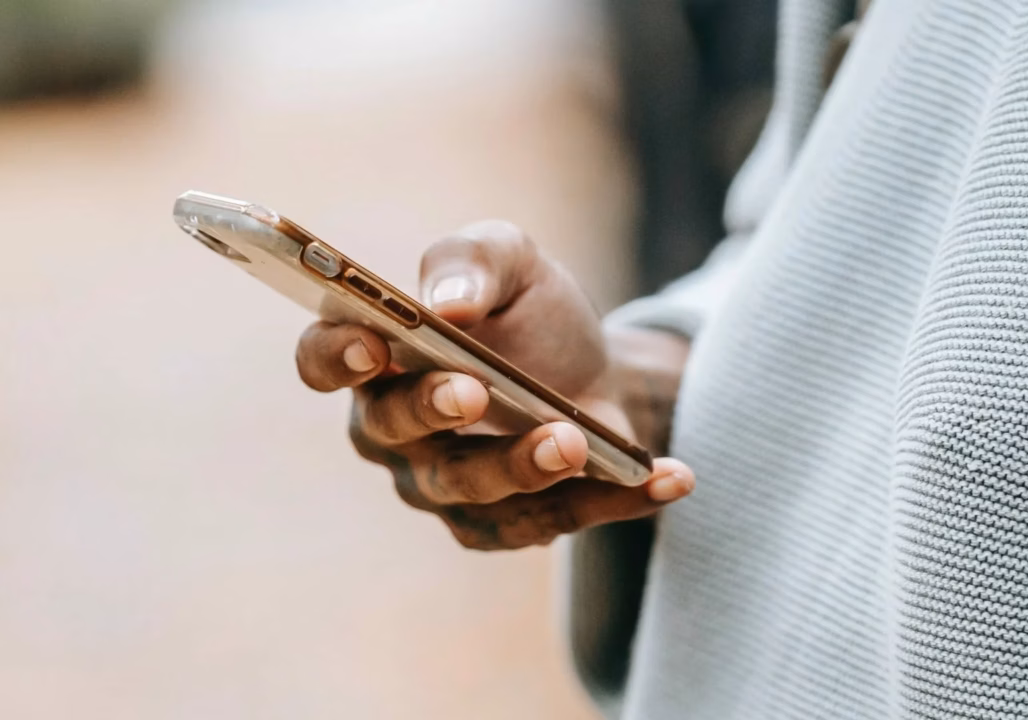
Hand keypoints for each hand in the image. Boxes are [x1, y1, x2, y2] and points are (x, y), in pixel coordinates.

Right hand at [294, 220, 694, 549]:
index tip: (372, 344)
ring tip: (572, 439)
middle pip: (391, 432)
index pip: (324, 359)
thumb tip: (447, 301)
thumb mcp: (512, 259)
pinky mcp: (504, 523)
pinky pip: (550, 521)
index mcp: (377, 354)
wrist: (590, 368)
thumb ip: (473, 259)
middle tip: (473, 391)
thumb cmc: (529, 312)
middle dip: (430, 411)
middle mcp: (394, 429)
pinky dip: (612, 500)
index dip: (336, 357)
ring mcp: (446, 484)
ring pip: (468, 490)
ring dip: (520, 467)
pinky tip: (670, 477)